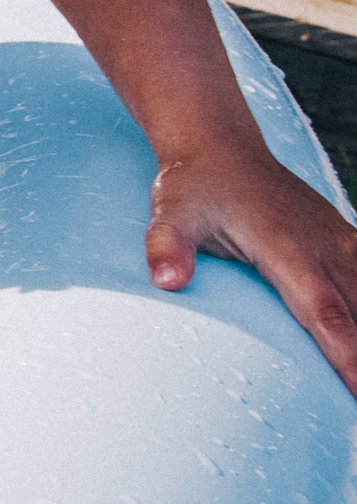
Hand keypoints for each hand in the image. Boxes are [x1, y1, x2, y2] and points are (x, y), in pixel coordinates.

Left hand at [146, 147, 356, 395]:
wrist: (219, 146)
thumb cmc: (194, 186)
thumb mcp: (170, 213)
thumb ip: (167, 246)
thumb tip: (165, 282)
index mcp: (290, 252)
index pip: (327, 315)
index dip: (350, 357)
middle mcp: (326, 249)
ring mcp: (341, 244)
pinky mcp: (346, 243)